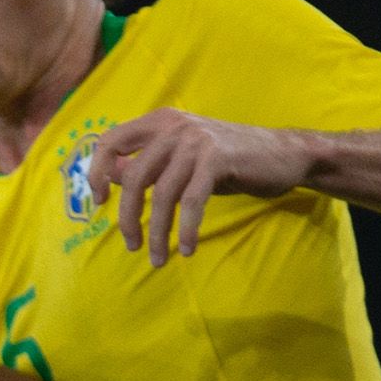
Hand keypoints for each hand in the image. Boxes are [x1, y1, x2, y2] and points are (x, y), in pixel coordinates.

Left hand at [86, 108, 309, 265]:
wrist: (285, 154)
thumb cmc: (228, 160)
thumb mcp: (180, 159)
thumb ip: (146, 164)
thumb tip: (106, 176)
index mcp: (159, 122)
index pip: (110, 141)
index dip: (96, 173)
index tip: (98, 202)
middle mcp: (173, 127)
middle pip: (133, 177)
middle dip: (128, 217)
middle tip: (133, 245)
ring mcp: (196, 141)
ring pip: (162, 194)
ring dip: (158, 233)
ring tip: (159, 258)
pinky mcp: (218, 159)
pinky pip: (191, 202)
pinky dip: (185, 230)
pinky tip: (186, 249)